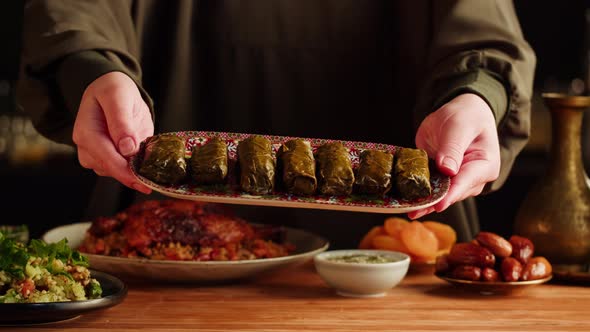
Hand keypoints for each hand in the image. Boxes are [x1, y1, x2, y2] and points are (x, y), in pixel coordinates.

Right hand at [72, 71, 152, 193]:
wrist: (112, 90)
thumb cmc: (112, 89)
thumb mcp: (117, 96)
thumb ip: (121, 121)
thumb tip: (127, 148)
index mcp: (86, 132)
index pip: (105, 157)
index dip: (124, 171)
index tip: (142, 182)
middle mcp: (88, 148)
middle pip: (111, 169)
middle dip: (132, 176)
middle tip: (153, 182)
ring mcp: (98, 155)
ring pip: (117, 173)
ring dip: (134, 172)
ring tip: (152, 167)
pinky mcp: (111, 157)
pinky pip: (123, 169)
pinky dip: (136, 169)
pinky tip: (147, 164)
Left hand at [408, 93, 500, 218]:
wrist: (460, 112)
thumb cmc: (465, 116)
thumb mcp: (458, 127)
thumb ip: (453, 148)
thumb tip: (447, 170)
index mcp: (485, 166)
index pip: (466, 182)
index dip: (450, 195)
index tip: (438, 205)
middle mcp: (473, 178)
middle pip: (452, 194)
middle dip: (433, 202)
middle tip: (413, 211)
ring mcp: (457, 181)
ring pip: (441, 196)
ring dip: (424, 203)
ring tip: (407, 210)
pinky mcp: (442, 179)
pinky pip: (431, 190)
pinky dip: (419, 196)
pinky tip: (406, 204)